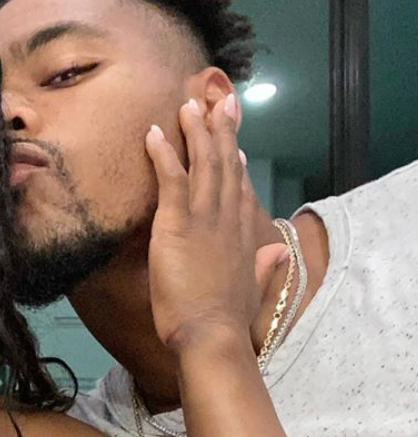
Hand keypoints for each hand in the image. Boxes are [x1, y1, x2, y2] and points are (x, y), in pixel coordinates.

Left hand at [145, 96, 282, 352]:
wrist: (213, 334)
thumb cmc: (227, 321)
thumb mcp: (253, 289)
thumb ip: (265, 266)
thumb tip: (281, 251)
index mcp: (245, 235)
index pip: (243, 191)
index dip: (239, 166)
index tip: (237, 147)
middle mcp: (229, 218)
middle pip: (227, 165)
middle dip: (223, 131)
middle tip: (221, 102)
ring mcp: (205, 217)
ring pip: (203, 163)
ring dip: (196, 131)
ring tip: (189, 105)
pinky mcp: (179, 223)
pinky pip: (171, 179)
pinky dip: (164, 153)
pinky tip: (156, 133)